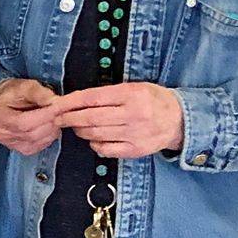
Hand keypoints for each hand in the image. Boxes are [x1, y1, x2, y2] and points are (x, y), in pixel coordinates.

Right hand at [0, 78, 62, 155]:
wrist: (6, 103)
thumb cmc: (13, 94)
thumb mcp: (24, 86)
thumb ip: (38, 92)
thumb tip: (55, 101)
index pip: (23, 122)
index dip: (44, 115)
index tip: (59, 106)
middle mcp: (1, 134)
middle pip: (31, 134)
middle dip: (50, 121)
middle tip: (62, 109)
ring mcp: (11, 144)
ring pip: (38, 141)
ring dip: (52, 128)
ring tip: (56, 115)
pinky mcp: (22, 149)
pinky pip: (40, 145)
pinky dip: (50, 135)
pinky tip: (50, 124)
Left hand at [57, 82, 184, 159]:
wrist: (180, 120)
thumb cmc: (154, 100)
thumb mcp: (135, 87)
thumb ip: (109, 93)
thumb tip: (77, 100)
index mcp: (131, 94)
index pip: (92, 98)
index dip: (70, 102)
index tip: (57, 105)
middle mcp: (133, 114)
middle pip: (90, 118)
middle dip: (69, 119)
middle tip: (58, 118)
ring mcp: (134, 134)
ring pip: (95, 135)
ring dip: (80, 131)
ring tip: (76, 126)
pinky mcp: (136, 150)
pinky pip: (106, 150)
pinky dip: (94, 145)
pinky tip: (94, 139)